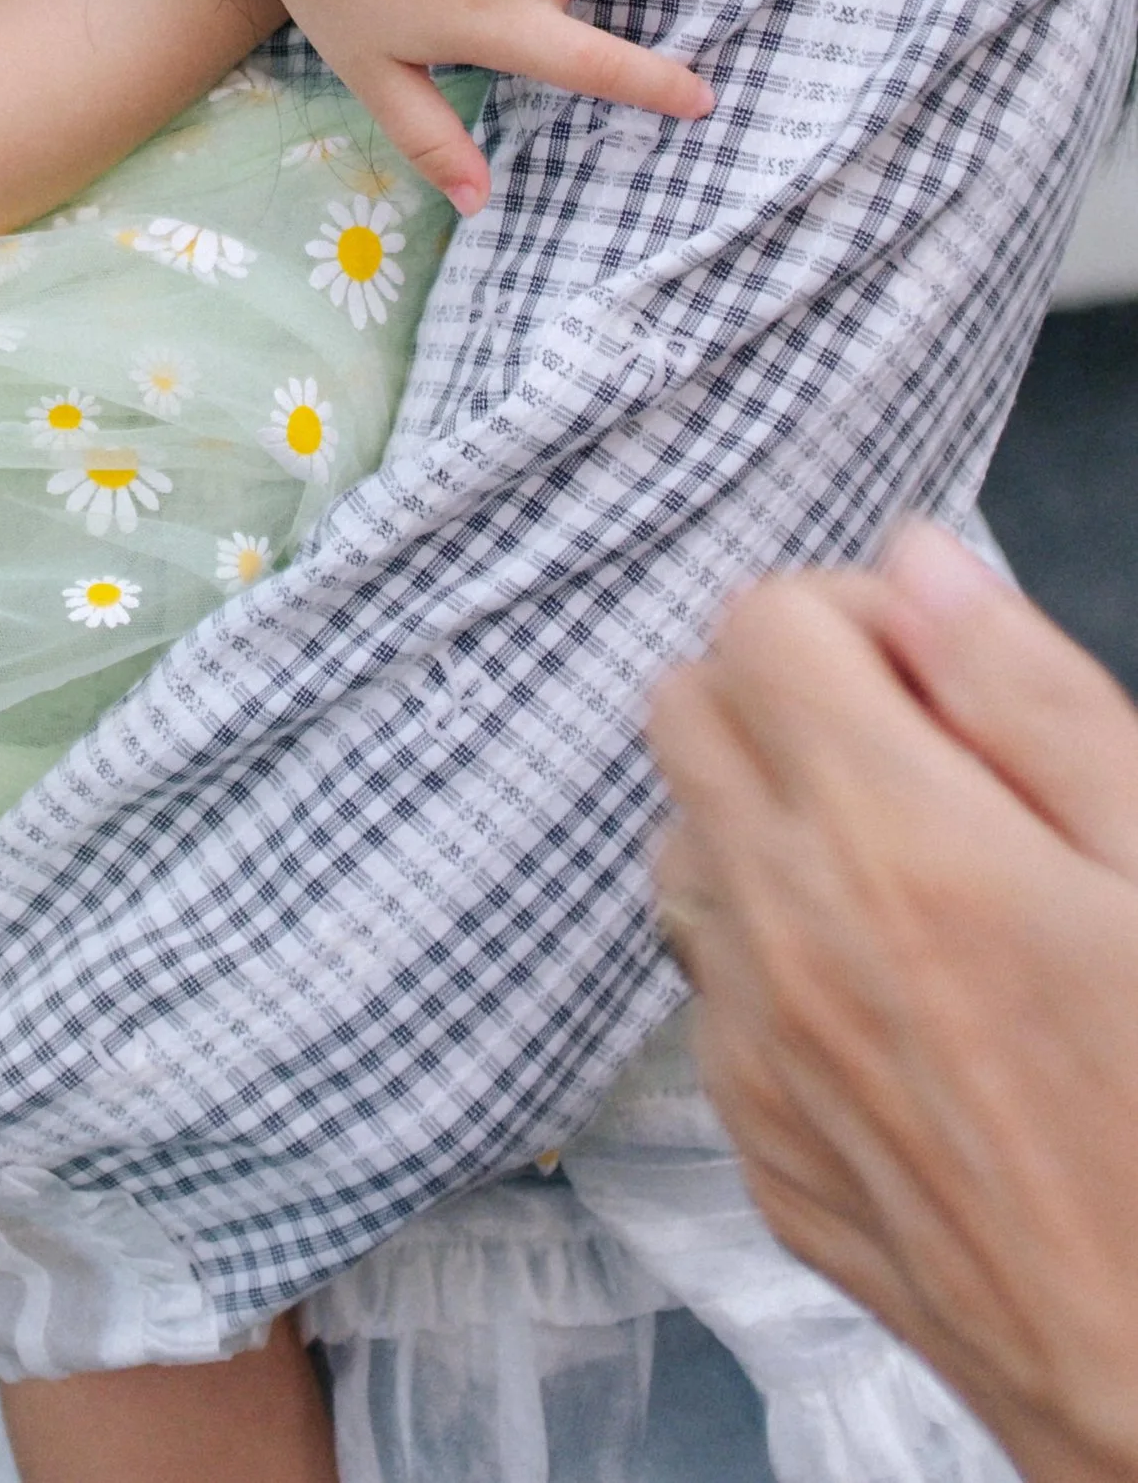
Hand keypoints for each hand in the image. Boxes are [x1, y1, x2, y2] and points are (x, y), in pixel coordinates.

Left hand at [647, 524, 1137, 1482]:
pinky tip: (890, 992)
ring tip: (906, 871)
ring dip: (759, 817)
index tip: (942, 681)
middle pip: (684, 707)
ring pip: (676, 842)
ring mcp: (759, 1049)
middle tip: (921, 757)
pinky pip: (707, 985)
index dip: (858, 622)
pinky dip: (767, 950)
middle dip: (786, 694)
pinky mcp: (761, 1145)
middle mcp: (791, 934)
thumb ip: (1032, 697)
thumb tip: (921, 564)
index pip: (762, 623)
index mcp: (899, 845)